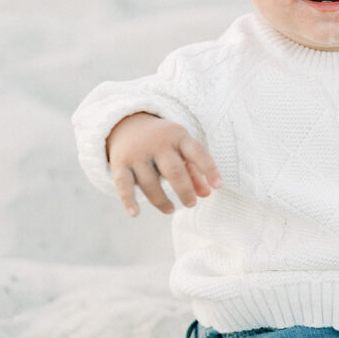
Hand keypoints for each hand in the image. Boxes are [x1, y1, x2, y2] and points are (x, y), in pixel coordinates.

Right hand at [106, 112, 221, 215]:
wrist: (126, 123)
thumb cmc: (163, 142)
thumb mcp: (180, 149)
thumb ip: (194, 170)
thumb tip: (207, 194)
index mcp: (178, 136)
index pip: (197, 152)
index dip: (209, 168)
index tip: (218, 186)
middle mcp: (157, 143)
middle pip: (173, 170)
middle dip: (184, 190)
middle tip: (191, 204)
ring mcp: (137, 153)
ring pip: (150, 182)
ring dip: (161, 200)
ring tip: (171, 210)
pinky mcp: (120, 163)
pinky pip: (124, 184)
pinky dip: (128, 200)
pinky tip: (135, 214)